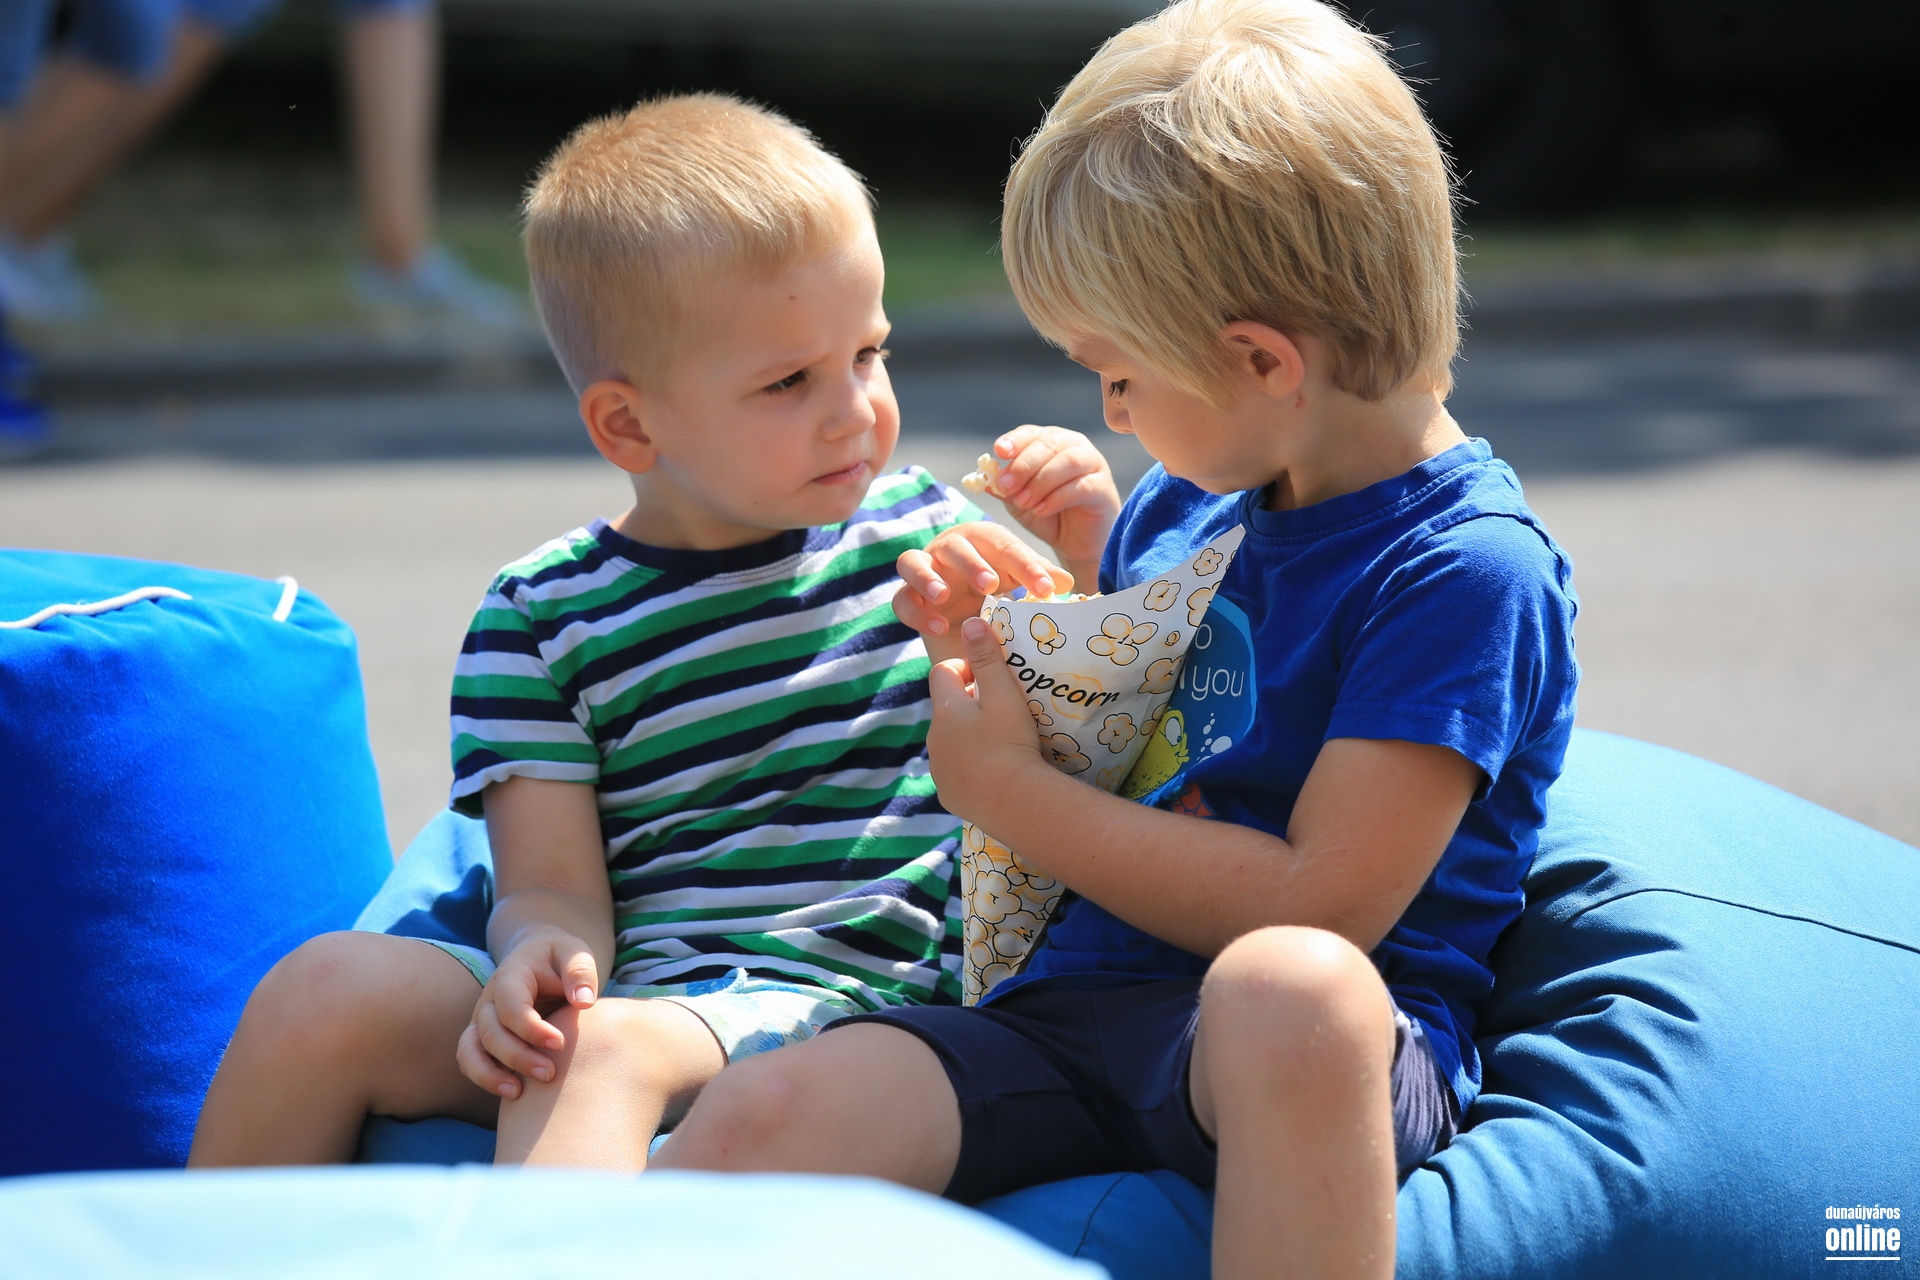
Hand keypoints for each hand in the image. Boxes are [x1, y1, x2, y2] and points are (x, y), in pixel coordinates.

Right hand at [455, 930, 599, 1099]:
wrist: (538, 957)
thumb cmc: (559, 957)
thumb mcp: (575, 953)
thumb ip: (580, 972)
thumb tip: (583, 1002)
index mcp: (511, 975)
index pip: (511, 1005)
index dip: (531, 1028)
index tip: (559, 1044)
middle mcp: (489, 999)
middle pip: (490, 1032)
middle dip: (517, 1056)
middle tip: (549, 1074)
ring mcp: (482, 1020)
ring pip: (471, 1051)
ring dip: (491, 1075)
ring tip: (518, 1092)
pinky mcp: (483, 1038)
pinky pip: (470, 1061)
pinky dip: (484, 1078)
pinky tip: (513, 1093)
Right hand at [896, 521, 1071, 643]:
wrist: (966, 619)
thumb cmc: (997, 590)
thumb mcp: (1019, 583)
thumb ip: (1038, 579)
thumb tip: (1066, 583)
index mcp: (982, 540)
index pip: (1003, 546)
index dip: (1025, 566)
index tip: (1045, 590)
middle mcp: (949, 549)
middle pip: (955, 546)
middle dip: (971, 564)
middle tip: (991, 585)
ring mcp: (924, 570)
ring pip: (912, 561)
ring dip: (926, 577)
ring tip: (943, 595)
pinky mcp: (907, 597)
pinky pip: (902, 600)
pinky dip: (917, 613)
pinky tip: (939, 628)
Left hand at [925, 615, 1052, 827]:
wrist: (1014, 801)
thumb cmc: (1010, 741)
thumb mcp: (1004, 694)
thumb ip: (987, 658)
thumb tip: (971, 622)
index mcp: (945, 710)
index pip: (942, 672)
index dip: (964, 668)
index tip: (989, 677)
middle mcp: (934, 738)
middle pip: (946, 709)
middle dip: (969, 704)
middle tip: (1002, 711)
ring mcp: (939, 769)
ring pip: (950, 742)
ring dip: (969, 737)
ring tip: (1001, 743)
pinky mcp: (948, 794)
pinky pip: (956, 773)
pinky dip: (971, 767)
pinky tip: (995, 772)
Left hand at [974, 425, 1119, 585]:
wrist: (1075, 544)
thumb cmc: (1048, 516)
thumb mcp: (1018, 501)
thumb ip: (1004, 488)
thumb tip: (983, 478)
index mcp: (1050, 442)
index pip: (1031, 433)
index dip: (1015, 441)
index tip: (999, 452)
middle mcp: (1073, 446)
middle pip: (1048, 443)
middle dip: (1024, 465)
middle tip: (1007, 486)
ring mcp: (1093, 464)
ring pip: (1067, 461)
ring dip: (1040, 481)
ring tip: (1024, 502)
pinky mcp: (1103, 487)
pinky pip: (1081, 486)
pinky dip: (1057, 497)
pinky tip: (1041, 509)